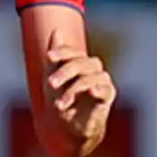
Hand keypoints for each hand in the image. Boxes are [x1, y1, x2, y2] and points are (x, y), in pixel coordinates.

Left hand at [45, 29, 115, 146]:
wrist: (67, 126)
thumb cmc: (61, 98)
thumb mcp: (53, 76)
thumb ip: (57, 55)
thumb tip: (57, 30)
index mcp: (80, 63)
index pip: (73, 52)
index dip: (62, 52)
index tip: (48, 57)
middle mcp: (93, 70)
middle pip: (82, 63)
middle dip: (64, 72)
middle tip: (49, 84)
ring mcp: (102, 83)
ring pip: (90, 78)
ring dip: (72, 89)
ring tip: (58, 105)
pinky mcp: (108, 98)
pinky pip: (106, 90)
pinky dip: (98, 90)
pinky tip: (91, 92)